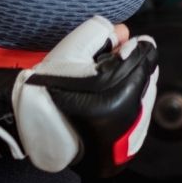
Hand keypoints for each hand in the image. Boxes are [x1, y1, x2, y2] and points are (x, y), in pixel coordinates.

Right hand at [0, 16, 158, 177]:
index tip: (120, 45)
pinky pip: (139, 123)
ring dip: (133, 88)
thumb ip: (101, 32)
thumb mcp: (71, 48)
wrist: (33, 125)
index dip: (133, 47)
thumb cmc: (49, 87)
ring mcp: (128, 138)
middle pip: (148, 79)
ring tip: (106, 85)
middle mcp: (129, 117)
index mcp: (120, 91)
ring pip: (145, 101)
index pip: (146, 58)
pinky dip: (131, 109)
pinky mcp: (123, 151)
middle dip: (133, 68)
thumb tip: (124, 31)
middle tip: (109, 63)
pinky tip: (112, 103)